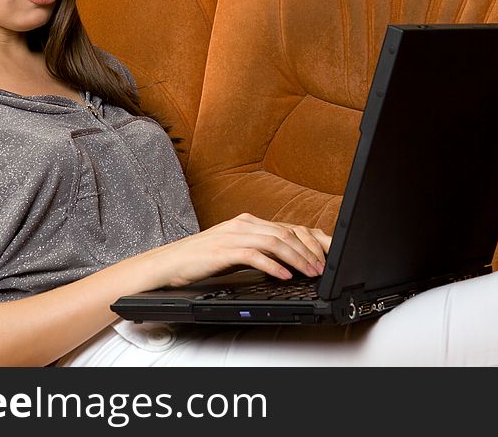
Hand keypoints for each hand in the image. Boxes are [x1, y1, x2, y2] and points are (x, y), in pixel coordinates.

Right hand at [146, 213, 331, 287]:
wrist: (170, 262)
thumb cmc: (203, 258)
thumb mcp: (237, 249)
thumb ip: (260, 249)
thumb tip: (288, 260)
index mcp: (249, 221)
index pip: (289, 227)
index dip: (311, 240)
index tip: (327, 255)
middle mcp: (244, 224)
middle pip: (287, 233)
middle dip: (309, 251)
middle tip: (323, 268)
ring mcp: (234, 235)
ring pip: (275, 242)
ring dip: (297, 259)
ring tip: (310, 272)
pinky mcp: (224, 250)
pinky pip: (255, 255)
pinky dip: (273, 266)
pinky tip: (284, 276)